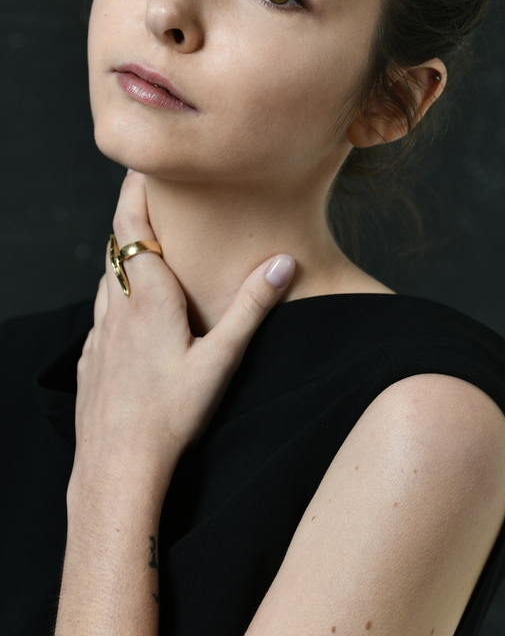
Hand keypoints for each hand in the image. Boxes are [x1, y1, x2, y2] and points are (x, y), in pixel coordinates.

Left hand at [73, 171, 294, 488]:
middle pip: (117, 248)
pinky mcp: (91, 362)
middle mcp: (117, 309)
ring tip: (146, 251)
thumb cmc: (170, 416)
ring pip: (107, 281)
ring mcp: (99, 336)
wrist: (116, 468)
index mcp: (149, 300)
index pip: (132, 228)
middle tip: (152, 199)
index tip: (142, 167)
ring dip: (124, 260)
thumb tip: (282, 262)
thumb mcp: (221, 360)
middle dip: (133, 220)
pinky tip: (130, 316)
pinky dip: (115, 299)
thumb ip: (252, 307)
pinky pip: (100, 316)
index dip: (134, 193)